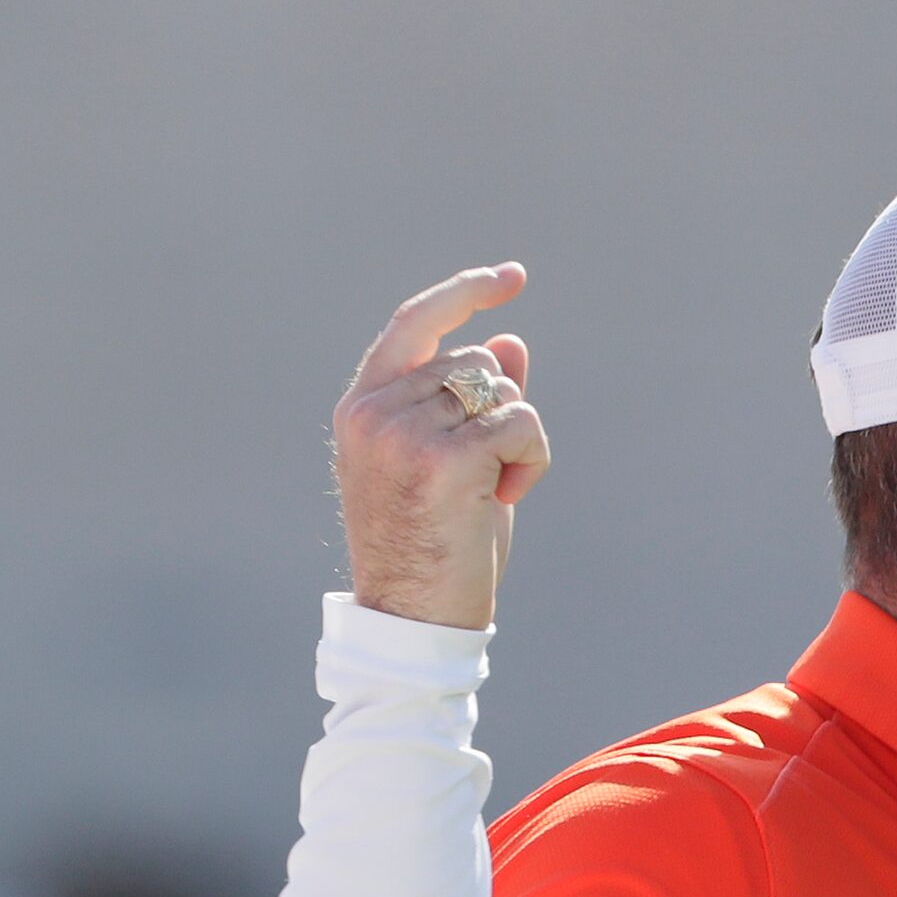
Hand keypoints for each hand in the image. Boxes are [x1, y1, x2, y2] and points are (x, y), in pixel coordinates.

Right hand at [332, 263, 551, 629]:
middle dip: (501, 412)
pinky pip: (522, 421)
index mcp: (363, 406)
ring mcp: (404, 432)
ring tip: (492, 493)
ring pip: (503, 389)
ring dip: (520, 439)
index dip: (465, 291)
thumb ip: (472, 400)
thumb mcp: (453, 463)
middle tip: (487, 477)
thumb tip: (509, 338)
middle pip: (477, 362)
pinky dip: (533, 458)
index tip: (513, 277)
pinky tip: (508, 499)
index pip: (415, 321)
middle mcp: (375, 411)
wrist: (414, 619)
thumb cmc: (436, 546)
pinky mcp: (444, 458)